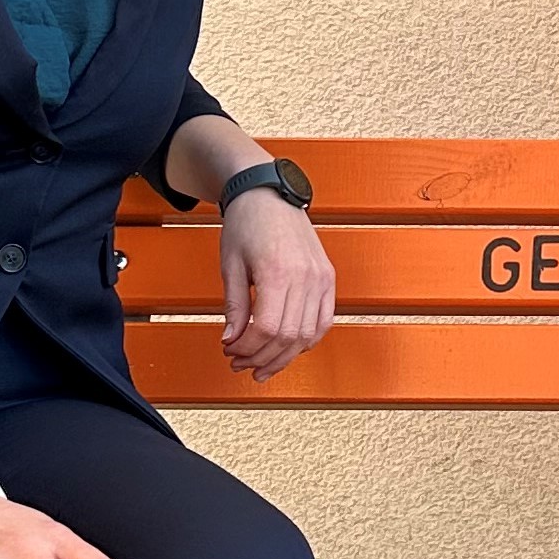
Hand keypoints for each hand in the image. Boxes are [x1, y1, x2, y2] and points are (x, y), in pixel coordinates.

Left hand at [220, 188, 336, 379]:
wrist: (269, 195)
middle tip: (241, 363)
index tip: (231, 350)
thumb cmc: (246, 224)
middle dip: (263, 357)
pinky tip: (289, 348)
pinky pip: (324, 321)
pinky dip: (308, 340)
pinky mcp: (328, 278)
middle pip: (289, 337)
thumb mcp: (230, 265)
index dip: (248, 347)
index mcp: (278, 272)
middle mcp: (306, 277)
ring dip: (285, 356)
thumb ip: (234, 306)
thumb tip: (231, 340)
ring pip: (308, 335)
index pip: (267, 328)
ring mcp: (321, 278)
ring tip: (262, 364)